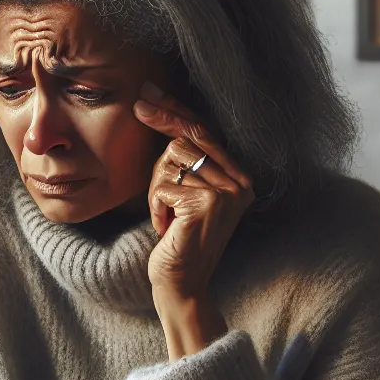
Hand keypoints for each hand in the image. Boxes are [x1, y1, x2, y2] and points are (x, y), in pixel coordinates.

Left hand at [133, 85, 254, 358]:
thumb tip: (162, 114)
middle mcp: (240, 183)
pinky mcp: (207, 203)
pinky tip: (166, 227)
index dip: (177, 110)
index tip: (150, 92)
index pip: (206, 132)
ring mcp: (227, 193)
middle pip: (189, 137)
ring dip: (156, 186)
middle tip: (138, 107)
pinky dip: (155, 204)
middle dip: (161, 128)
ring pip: (172, 158)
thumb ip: (188, 163)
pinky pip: (164, 183)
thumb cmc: (177, 242)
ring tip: (165, 215)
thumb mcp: (185, 196)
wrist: (182, 286)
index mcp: (240, 180)